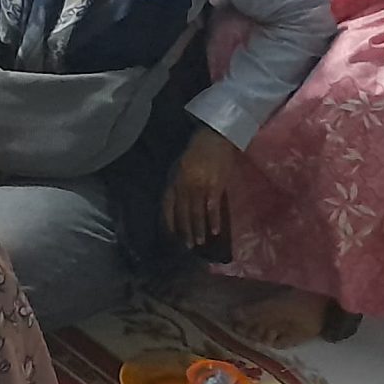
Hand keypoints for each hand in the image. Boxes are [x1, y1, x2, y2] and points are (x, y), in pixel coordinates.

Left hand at [164, 127, 238, 248]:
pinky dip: (213, 220)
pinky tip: (214, 231)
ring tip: (198, 243)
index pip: (167, 204)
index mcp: (175, 180)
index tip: (171, 234)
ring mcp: (199, 186)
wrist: (216, 137)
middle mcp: (184, 185)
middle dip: (184, 230)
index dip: (169, 220)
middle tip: (186, 246)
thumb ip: (179, 183)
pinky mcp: (215, 186)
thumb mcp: (182, 166)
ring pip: (196, 213)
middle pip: (182, 212)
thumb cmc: (199, 151)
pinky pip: (212, 207)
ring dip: (197, 229)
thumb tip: (178, 202)